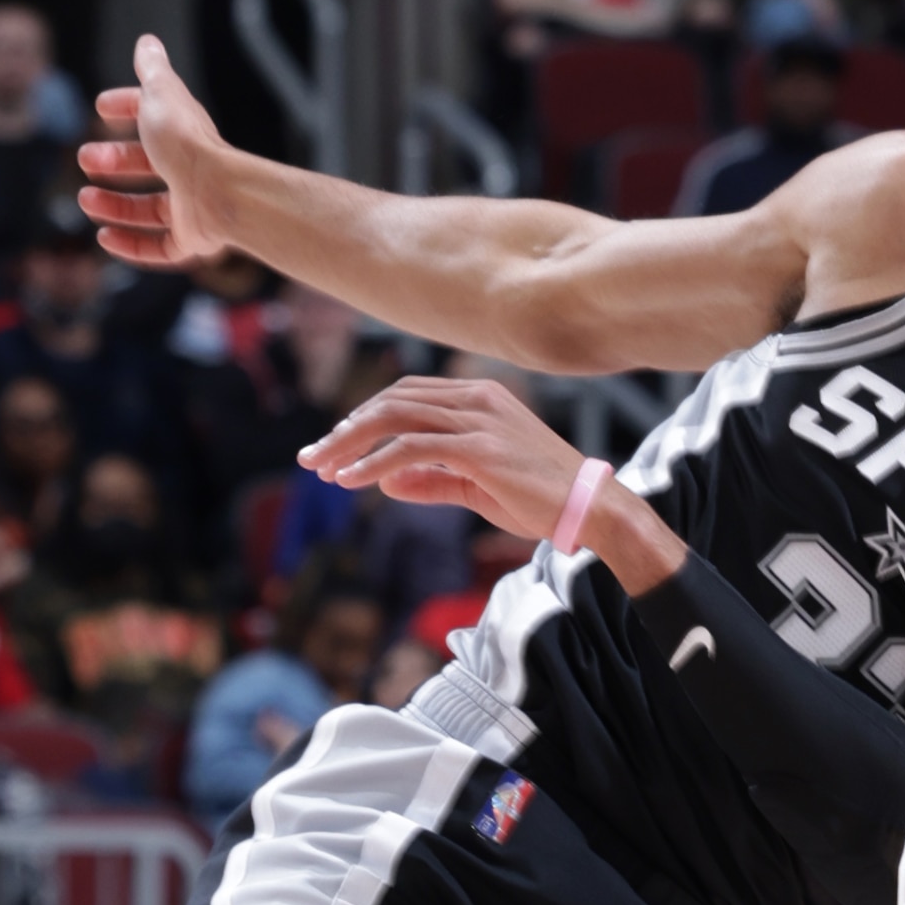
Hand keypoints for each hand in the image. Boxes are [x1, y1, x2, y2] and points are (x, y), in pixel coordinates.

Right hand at [79, 34, 236, 270]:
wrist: (218, 192)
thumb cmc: (187, 143)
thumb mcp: (161, 94)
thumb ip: (152, 70)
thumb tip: (147, 42)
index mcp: (183, 134)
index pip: (153, 117)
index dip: (128, 108)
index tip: (102, 110)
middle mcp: (190, 170)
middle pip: (146, 165)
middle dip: (113, 161)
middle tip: (85, 159)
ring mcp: (192, 207)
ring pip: (148, 210)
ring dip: (114, 205)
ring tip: (85, 198)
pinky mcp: (193, 240)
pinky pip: (159, 247)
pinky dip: (131, 244)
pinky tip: (104, 238)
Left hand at [300, 375, 661, 581]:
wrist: (591, 509)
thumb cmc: (542, 500)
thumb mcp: (477, 487)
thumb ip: (432, 480)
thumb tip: (386, 482)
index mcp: (479, 397)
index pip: (407, 394)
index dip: (365, 418)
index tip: (335, 449)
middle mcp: (476, 398)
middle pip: (393, 400)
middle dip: (345, 429)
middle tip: (312, 459)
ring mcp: (479, 420)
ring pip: (395, 417)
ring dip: (350, 443)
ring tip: (323, 470)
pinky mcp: (480, 448)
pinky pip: (412, 448)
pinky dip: (376, 463)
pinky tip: (354, 481)